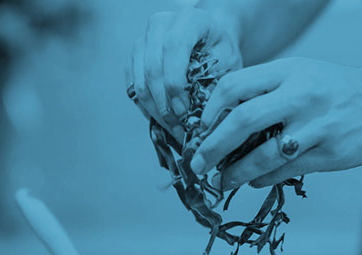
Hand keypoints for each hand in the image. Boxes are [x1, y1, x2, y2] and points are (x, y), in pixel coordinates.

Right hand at [125, 7, 242, 136]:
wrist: (210, 42)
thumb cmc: (221, 53)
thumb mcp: (229, 64)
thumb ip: (217, 84)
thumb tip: (202, 119)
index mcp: (190, 19)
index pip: (174, 47)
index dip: (175, 82)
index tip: (183, 111)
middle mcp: (161, 23)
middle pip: (152, 66)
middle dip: (164, 103)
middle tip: (177, 127)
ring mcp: (144, 39)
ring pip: (139, 79)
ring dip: (154, 109)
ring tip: (171, 128)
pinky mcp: (134, 56)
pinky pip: (132, 86)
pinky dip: (145, 106)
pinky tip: (161, 119)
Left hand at [190, 57, 361, 189]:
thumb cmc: (335, 89)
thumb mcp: (301, 74)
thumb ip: (266, 90)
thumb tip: (220, 120)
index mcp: (288, 71)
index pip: (234, 86)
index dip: (209, 111)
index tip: (198, 130)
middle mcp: (301, 95)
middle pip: (242, 120)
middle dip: (212, 146)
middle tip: (197, 164)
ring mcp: (317, 125)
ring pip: (263, 154)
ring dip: (236, 172)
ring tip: (222, 181)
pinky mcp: (330, 152)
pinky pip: (286, 170)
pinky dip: (263, 178)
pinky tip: (254, 181)